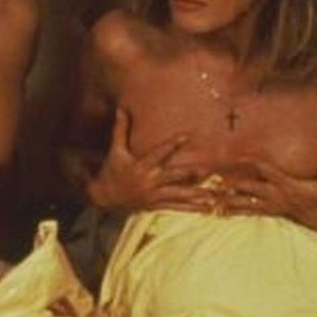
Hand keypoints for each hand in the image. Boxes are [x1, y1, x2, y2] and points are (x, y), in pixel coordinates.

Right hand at [87, 108, 213, 211]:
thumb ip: (121, 130)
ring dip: (195, 195)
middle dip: (189, 173)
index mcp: (140, 166)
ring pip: (177, 195)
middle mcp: (148, 181)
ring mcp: (153, 195)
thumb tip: (121, 108)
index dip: (172, 144)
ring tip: (213, 196)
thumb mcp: (116, 150)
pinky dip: (191, 208)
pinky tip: (206, 208)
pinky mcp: (155, 205)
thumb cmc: (111, 170)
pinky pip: (176, 207)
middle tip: (207, 169)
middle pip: (172, 176)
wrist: (104, 197)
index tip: (186, 136)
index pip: (158, 153)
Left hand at [221, 157, 316, 235]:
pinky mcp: (270, 213)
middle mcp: (276, 195)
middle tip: (214, 178)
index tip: (237, 157)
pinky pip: (250, 212)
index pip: (266, 170)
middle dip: (233, 182)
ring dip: (229, 200)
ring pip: (246, 202)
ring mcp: (272, 205)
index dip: (252, 163)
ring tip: (212, 198)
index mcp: (287, 184)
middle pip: (250, 186)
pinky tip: (219, 211)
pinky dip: (235, 211)